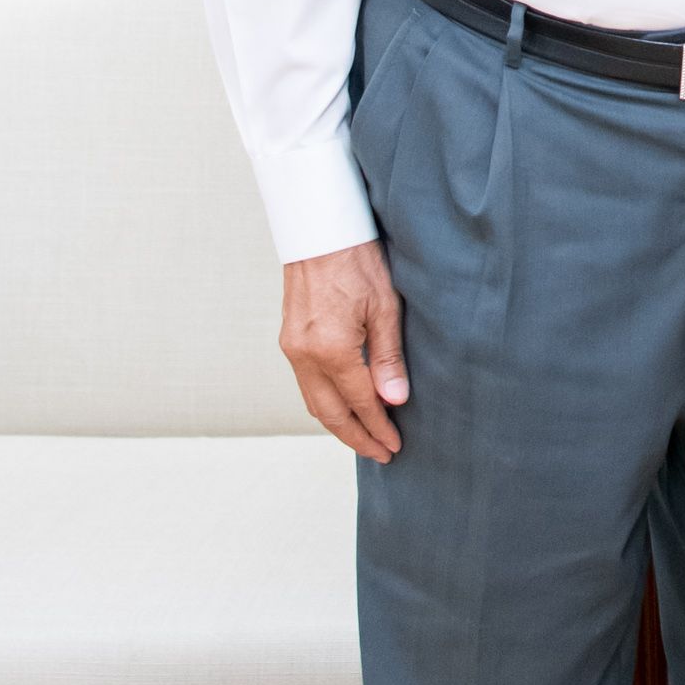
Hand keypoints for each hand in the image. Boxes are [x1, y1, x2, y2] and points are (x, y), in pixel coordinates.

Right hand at [281, 242, 409, 459]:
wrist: (318, 229)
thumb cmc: (357, 261)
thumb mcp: (385, 307)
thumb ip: (388, 357)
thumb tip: (394, 401)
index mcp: (330, 348)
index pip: (360, 402)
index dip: (379, 427)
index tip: (395, 445)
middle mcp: (304, 354)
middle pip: (330, 413)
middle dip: (357, 437)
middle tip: (382, 454)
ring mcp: (291, 348)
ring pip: (313, 402)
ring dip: (339, 425)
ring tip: (365, 438)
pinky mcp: (289, 340)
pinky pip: (306, 384)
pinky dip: (326, 403)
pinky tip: (344, 408)